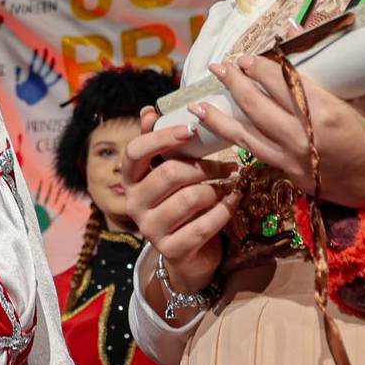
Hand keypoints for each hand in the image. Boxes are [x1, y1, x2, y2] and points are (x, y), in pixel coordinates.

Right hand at [125, 108, 238, 296]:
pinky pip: (204, 225)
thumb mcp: (170, 172)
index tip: (192, 129)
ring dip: (217, 189)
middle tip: (228, 165)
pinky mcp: (171, 249)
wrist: (190, 253)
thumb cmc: (181, 202)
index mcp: (130, 179)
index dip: (162, 137)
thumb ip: (161, 144)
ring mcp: (150, 229)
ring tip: (229, 186)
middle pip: (169, 173)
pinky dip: (224, 210)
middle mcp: (133, 204)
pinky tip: (233, 201)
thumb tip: (148, 110)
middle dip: (205, 166)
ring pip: (190, 198)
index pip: (135, 151)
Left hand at [193, 56, 364, 235]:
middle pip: (257, 108)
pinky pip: (262, 157)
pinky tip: (226, 133)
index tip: (246, 57)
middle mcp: (305, 140)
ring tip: (199, 105)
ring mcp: (299, 164)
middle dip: (234, 86)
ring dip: (221, 119)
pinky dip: (240, 143)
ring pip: (248, 138)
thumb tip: (302, 42)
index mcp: (326, 114)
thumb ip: (333, 74)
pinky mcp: (298, 181)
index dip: (259, 69)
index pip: (281, 84)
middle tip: (219, 68)